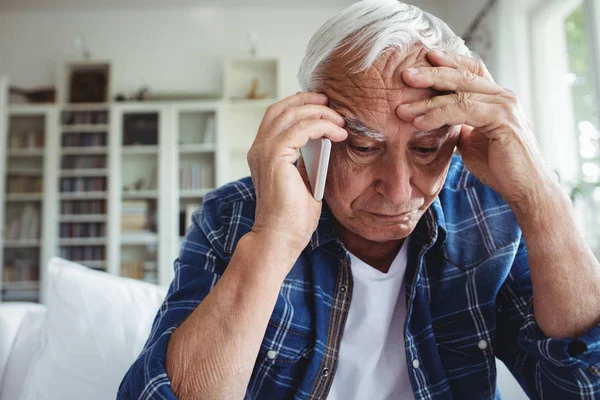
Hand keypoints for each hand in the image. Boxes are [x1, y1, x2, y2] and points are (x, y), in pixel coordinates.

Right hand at [247, 92, 346, 254]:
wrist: (281, 238)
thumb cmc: (292, 217)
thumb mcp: (303, 181)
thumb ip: (306, 160)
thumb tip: (323, 143)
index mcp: (263, 153)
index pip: (277, 116)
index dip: (298, 105)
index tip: (323, 105)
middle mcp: (259, 148)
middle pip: (281, 108)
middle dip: (308, 100)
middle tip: (331, 102)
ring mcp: (264, 151)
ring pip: (292, 114)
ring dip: (320, 113)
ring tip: (340, 120)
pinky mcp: (275, 156)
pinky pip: (302, 128)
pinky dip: (323, 126)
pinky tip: (338, 133)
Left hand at [395, 50, 556, 206]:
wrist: (523, 189)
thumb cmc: (499, 167)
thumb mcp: (471, 141)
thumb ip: (457, 125)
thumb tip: (433, 119)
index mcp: (496, 98)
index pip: (471, 70)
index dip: (449, 61)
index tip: (424, 58)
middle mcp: (503, 97)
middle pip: (463, 76)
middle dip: (431, 74)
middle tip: (404, 74)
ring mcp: (504, 106)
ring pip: (460, 94)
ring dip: (427, 101)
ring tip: (402, 109)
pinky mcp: (503, 120)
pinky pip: (464, 111)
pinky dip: (438, 115)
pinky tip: (419, 122)